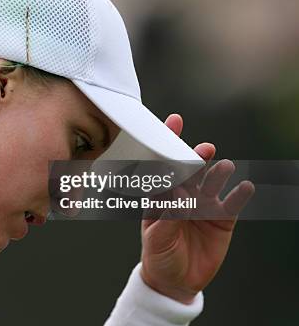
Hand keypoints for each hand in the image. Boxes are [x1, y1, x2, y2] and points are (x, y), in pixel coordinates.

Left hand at [139, 114, 254, 303]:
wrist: (175, 280)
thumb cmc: (158, 253)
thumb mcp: (156, 237)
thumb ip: (167, 216)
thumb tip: (178, 197)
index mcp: (161, 193)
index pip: (164, 165)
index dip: (168, 143)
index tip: (174, 122)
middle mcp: (183, 194)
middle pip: (191, 169)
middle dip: (195, 157)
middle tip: (203, 150)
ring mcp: (204, 204)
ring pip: (213, 182)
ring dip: (218, 173)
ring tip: (223, 168)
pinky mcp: (222, 218)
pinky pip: (232, 204)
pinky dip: (239, 195)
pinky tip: (246, 188)